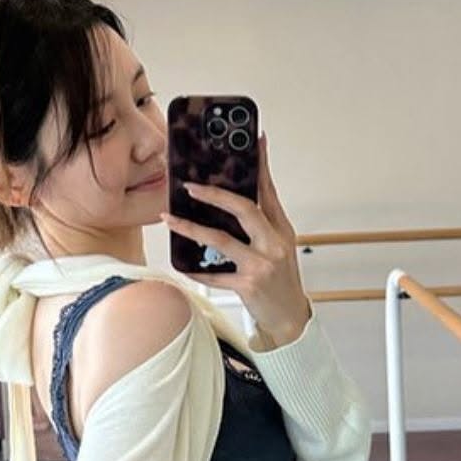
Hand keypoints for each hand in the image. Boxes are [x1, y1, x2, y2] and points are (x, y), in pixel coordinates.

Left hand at [160, 134, 310, 345]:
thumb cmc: (281, 281)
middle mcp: (274, 245)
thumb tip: (238, 198)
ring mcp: (261, 266)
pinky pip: (214, 276)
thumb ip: (263, 223)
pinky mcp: (248, 287)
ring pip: (221, 240)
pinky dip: (195, 270)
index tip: (254, 141)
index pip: (269, 191)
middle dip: (215, 194)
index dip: (261, 165)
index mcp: (281, 230)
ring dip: (191, 227)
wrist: (290, 319)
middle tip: (190, 186)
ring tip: (170, 218)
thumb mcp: (279, 248)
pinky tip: (180, 263)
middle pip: (244, 209)